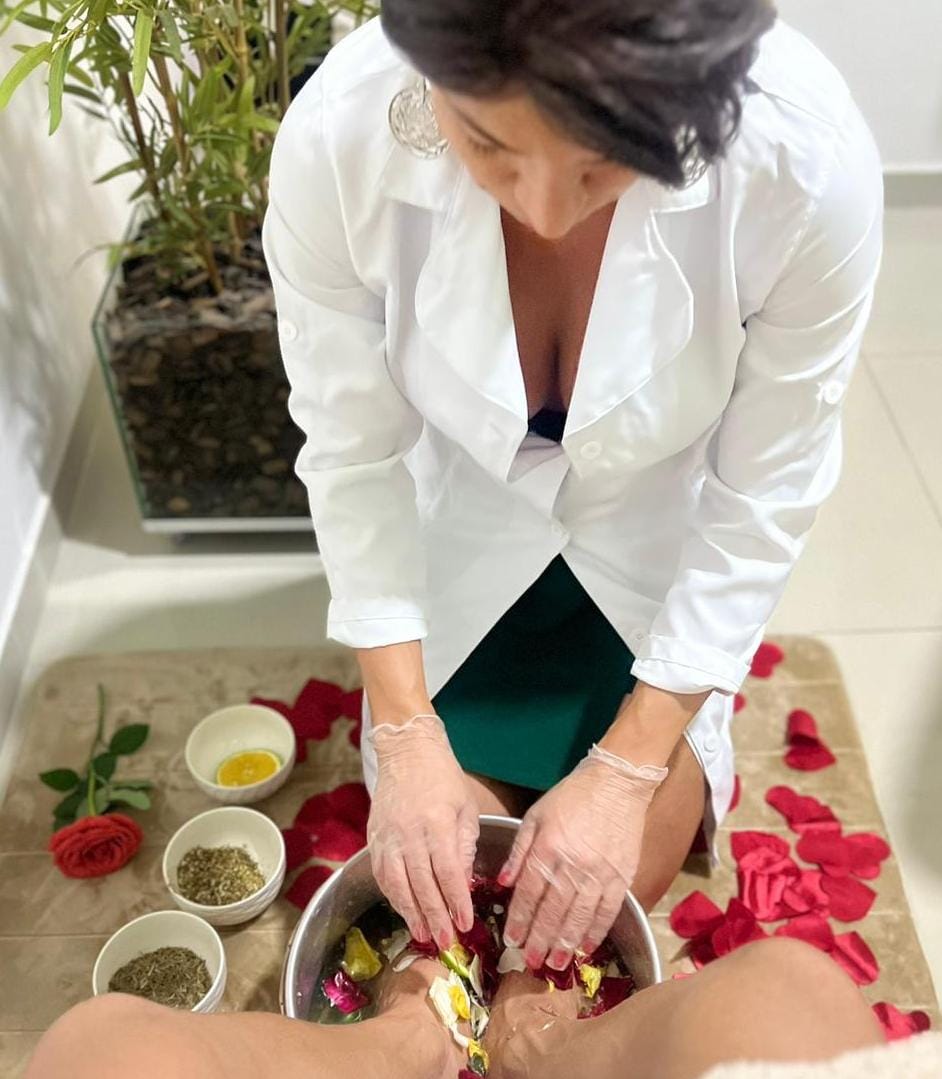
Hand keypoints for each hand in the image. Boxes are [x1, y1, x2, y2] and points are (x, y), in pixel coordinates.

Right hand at [366, 713, 478, 948]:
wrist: (407, 752)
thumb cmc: (443, 779)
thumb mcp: (465, 808)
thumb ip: (464, 846)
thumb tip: (463, 885)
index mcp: (436, 822)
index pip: (447, 872)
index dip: (455, 901)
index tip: (465, 923)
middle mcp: (408, 832)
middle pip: (421, 884)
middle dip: (434, 916)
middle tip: (445, 942)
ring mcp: (387, 836)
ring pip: (396, 884)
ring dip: (410, 913)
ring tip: (423, 935)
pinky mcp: (373, 837)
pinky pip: (381, 874)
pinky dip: (392, 895)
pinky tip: (404, 910)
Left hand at [498, 744, 666, 970]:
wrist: (617, 784)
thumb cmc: (571, 797)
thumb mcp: (536, 815)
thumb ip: (519, 850)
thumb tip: (503, 883)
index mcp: (548, 846)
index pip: (529, 891)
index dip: (519, 918)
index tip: (511, 939)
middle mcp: (572, 863)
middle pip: (553, 909)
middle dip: (539, 938)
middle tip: (530, 962)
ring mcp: (599, 872)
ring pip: (579, 916)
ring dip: (565, 942)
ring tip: (555, 962)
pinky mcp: (622, 876)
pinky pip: (607, 911)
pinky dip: (595, 931)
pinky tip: (585, 947)